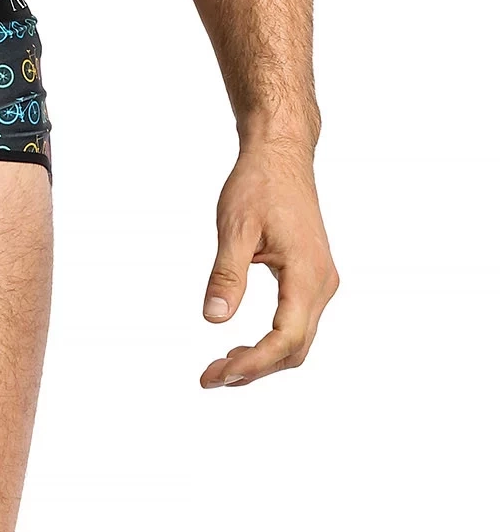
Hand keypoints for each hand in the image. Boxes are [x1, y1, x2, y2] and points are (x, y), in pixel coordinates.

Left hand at [200, 137, 337, 388]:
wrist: (281, 154)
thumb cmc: (259, 183)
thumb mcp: (235, 227)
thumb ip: (227, 274)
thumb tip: (213, 319)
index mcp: (306, 273)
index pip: (286, 338)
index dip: (253, 364)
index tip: (218, 374)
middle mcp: (321, 283)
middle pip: (295, 348)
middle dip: (255, 369)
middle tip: (210, 377)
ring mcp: (320, 281)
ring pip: (298, 339)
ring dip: (263, 359)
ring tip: (221, 367)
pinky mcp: (312, 277)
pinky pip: (297, 322)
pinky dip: (272, 342)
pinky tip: (243, 345)